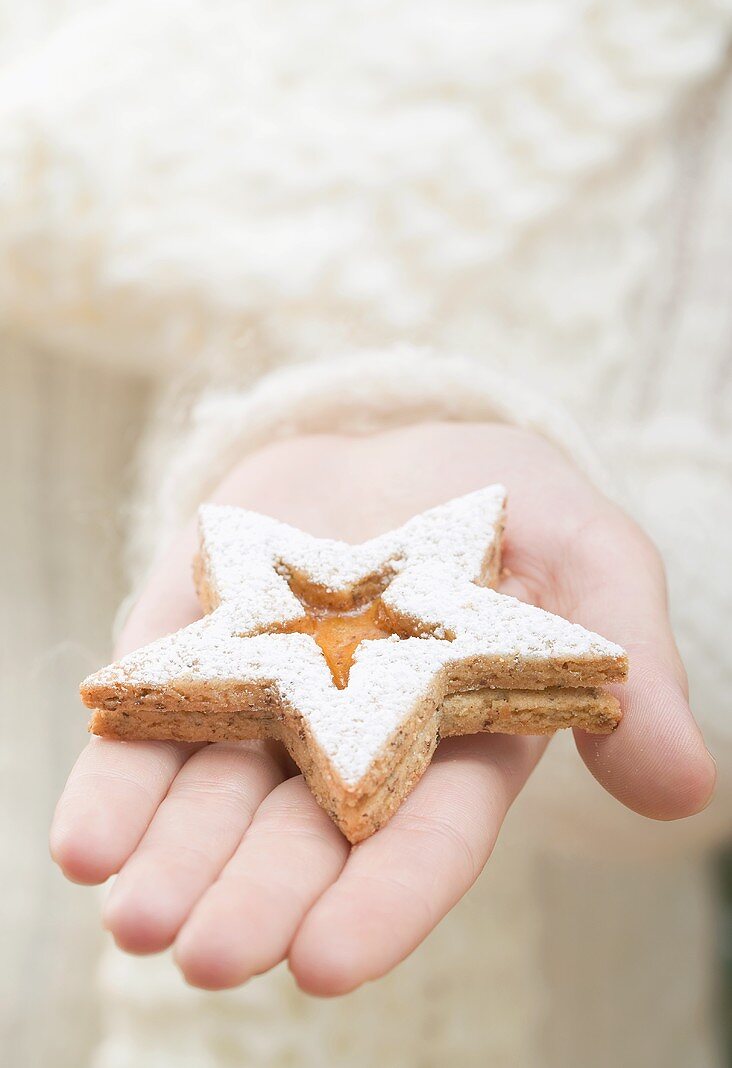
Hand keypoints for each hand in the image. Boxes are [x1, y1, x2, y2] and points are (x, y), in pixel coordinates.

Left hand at [50, 422, 714, 994]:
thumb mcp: (589, 555)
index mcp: (451, 738)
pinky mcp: (191, 647)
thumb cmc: (506, 505)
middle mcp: (350, 739)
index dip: (382, 899)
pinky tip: (86, 841)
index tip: (328, 963)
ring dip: (174, 859)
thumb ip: (628, 661)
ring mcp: (263, 695)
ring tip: (136, 914)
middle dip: (258, 894)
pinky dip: (117, 782)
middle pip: (304, 834)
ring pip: (215, 796)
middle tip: (207, 953)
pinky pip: (147, 720)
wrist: (397, 444)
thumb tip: (685, 789)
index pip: (421, 838)